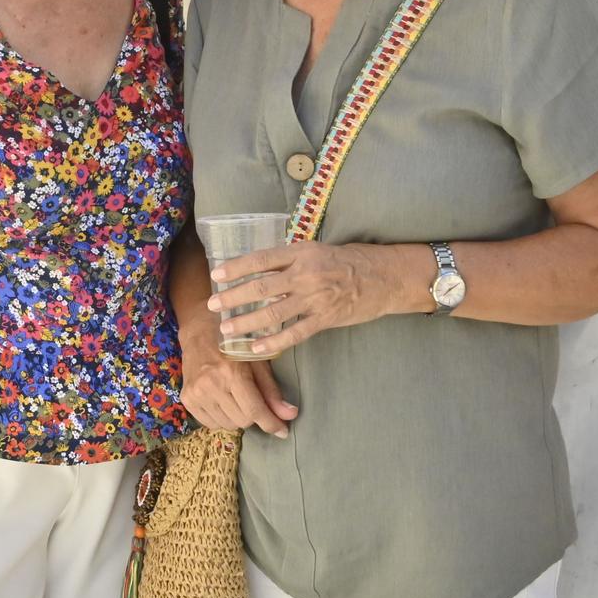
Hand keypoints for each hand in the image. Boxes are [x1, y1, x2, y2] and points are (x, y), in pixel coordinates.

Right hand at [179, 328, 296, 434]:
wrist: (200, 332)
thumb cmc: (234, 343)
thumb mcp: (258, 361)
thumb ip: (272, 391)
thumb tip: (290, 416)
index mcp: (231, 373)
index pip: (254, 410)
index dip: (271, 424)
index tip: (283, 431)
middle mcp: (211, 385)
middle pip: (242, 421)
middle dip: (254, 416)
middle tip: (253, 400)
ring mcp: (196, 393)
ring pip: (227, 425)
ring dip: (237, 418)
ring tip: (236, 399)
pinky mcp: (186, 398)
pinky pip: (210, 424)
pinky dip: (222, 418)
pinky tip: (223, 402)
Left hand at [208, 242, 420, 360]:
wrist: (383, 276)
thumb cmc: (347, 261)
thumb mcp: (316, 250)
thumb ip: (290, 258)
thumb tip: (258, 268)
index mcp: (301, 252)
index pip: (261, 259)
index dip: (236, 267)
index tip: (216, 275)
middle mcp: (305, 274)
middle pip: (261, 287)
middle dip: (233, 297)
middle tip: (213, 305)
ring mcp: (315, 298)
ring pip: (273, 312)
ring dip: (246, 322)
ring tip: (226, 329)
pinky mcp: (325, 318)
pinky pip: (294, 332)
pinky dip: (273, 341)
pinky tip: (255, 347)